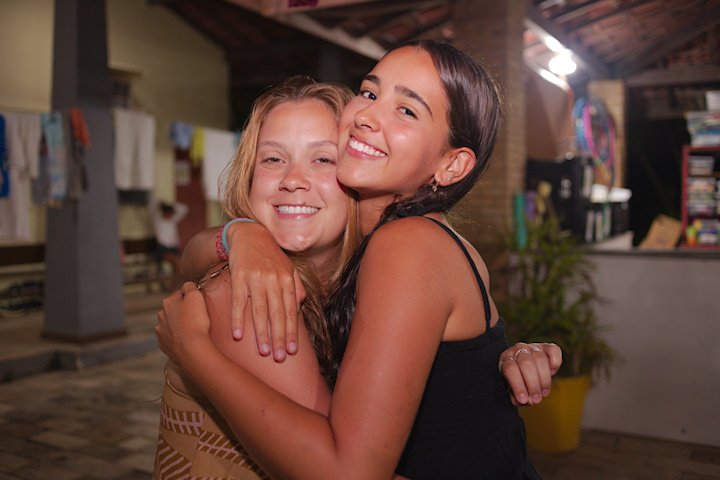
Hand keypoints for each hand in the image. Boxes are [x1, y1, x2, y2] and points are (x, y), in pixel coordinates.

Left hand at [155, 282, 212, 365]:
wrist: (192, 349)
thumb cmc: (196, 321)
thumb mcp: (195, 296)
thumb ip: (190, 286)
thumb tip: (187, 285)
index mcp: (167, 302)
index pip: (180, 294)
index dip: (191, 298)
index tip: (199, 304)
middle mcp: (161, 316)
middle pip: (174, 309)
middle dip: (183, 311)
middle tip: (197, 317)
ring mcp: (161, 332)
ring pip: (171, 324)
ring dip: (179, 325)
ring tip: (192, 330)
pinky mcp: (164, 345)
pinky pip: (171, 338)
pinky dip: (177, 338)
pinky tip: (186, 340)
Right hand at [226, 221, 305, 361]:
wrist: (250, 234)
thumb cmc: (270, 255)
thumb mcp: (288, 267)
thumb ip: (296, 286)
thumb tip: (300, 305)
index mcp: (287, 280)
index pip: (290, 311)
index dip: (291, 331)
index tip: (292, 350)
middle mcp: (274, 280)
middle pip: (277, 314)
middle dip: (279, 337)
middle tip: (279, 358)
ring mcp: (256, 278)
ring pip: (260, 310)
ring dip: (261, 333)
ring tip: (263, 352)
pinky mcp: (239, 276)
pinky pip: (239, 301)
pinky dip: (238, 319)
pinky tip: (237, 335)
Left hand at [499, 342, 561, 405]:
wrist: (523, 369)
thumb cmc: (517, 382)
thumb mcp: (512, 390)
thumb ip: (517, 397)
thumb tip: (529, 400)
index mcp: (506, 359)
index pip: (510, 368)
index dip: (518, 385)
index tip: (523, 400)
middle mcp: (518, 349)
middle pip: (526, 363)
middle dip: (533, 384)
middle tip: (537, 400)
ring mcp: (533, 347)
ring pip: (540, 358)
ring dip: (544, 379)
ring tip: (544, 393)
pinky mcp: (547, 347)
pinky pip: (554, 351)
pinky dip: (555, 363)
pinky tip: (552, 373)